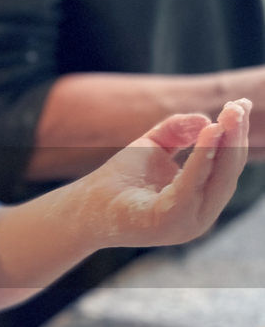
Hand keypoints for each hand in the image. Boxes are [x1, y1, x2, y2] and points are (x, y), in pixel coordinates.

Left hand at [80, 99, 249, 247]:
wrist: (84, 208)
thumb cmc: (119, 180)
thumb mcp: (153, 146)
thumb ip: (177, 130)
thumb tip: (205, 120)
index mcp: (200, 201)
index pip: (227, 167)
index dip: (235, 136)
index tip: (241, 104)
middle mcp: (200, 215)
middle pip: (228, 173)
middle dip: (236, 137)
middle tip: (239, 105)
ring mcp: (186, 222)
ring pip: (216, 179)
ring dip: (226, 144)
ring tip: (231, 114)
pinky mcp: (168, 221)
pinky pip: (191, 185)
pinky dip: (204, 157)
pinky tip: (210, 132)